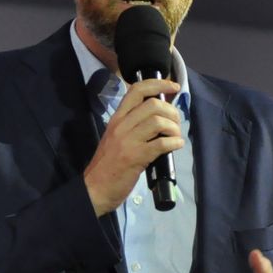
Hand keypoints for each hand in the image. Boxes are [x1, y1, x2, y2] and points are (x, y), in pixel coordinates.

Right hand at [84, 77, 182, 214]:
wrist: (96, 188)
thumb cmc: (108, 164)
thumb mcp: (115, 138)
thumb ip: (133, 125)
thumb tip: (159, 116)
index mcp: (117, 118)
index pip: (136, 90)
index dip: (159, 84)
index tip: (174, 86)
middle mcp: (121, 125)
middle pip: (153, 104)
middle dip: (172, 111)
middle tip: (176, 123)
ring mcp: (128, 141)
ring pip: (158, 121)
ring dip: (174, 128)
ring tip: (176, 136)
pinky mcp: (136, 157)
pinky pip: (161, 143)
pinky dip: (174, 143)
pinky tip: (176, 146)